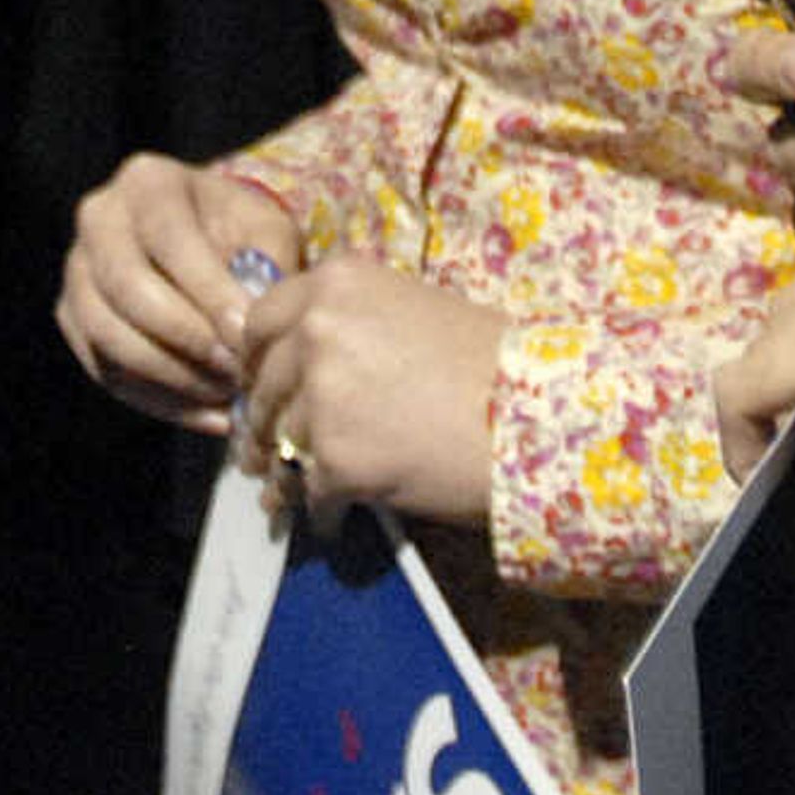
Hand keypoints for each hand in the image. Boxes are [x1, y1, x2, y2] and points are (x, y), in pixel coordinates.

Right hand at [58, 153, 303, 428]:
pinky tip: (211, 416)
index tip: (245, 334)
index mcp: (148, 182)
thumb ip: (265, 270)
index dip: (206, 290)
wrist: (209, 237)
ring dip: (172, 378)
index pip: (170, 238)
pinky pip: (106, 372)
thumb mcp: (266, 231)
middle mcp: (98, 219)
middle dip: (184, 338)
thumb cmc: (243, 231)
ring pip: (108, 337)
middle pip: (126, 288)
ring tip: (228, 397)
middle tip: (235, 372)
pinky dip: (162, 401)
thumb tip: (249, 332)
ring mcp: (76, 270)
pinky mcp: (72, 319)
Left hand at [235, 257, 503, 529]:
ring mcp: (322, 396)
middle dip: (268, 421)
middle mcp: (318, 330)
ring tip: (305, 487)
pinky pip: (308, 493)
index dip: (260, 358)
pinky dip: (323, 507)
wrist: (535, 414)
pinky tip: (343, 510)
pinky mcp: (334, 459)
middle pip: (262, 386)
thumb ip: (348, 323)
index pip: (259, 321)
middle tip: (278, 446)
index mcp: (337, 283)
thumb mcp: (411, 310)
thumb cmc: (489, 361)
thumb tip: (298, 356)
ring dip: (289, 469)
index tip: (268, 382)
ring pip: (279, 444)